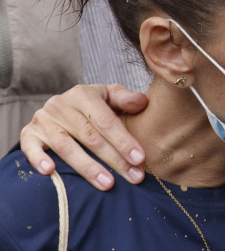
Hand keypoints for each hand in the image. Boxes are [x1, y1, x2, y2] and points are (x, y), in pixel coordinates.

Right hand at [20, 84, 148, 190]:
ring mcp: (43, 120)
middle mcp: (61, 105)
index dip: (123, 140)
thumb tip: (142, 102)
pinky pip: (30, 148)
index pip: (106, 120)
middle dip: (114, 159)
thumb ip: (125, 99)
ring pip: (66, 146)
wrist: (60, 108)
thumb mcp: (109, 96)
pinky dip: (39, 159)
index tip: (140, 158)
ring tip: (108, 184)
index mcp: (83, 94)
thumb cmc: (92, 106)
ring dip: (87, 167)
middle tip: (133, 176)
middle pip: (90, 136)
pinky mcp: (29, 134)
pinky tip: (51, 172)